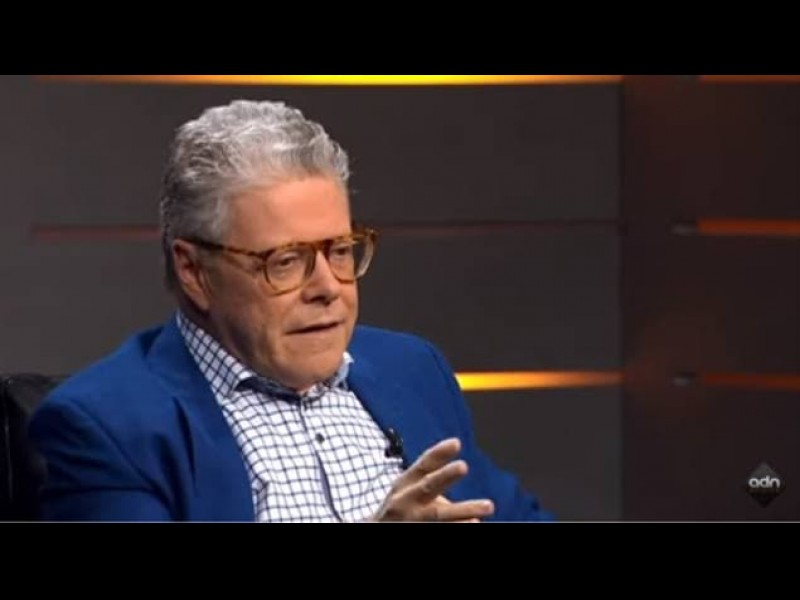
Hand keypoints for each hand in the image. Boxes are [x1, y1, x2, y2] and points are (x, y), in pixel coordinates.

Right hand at [370, 437, 494, 521]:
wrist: (374, 531)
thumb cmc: (401, 507)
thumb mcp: (408, 488)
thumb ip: (431, 480)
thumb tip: (462, 477)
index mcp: (405, 483)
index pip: (422, 465)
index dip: (438, 453)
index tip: (456, 443)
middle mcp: (405, 500)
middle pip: (427, 487)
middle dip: (445, 476)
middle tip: (464, 466)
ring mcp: (409, 520)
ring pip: (436, 516)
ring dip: (460, 513)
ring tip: (484, 511)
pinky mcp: (411, 533)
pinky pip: (435, 530)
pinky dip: (455, 528)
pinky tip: (473, 525)